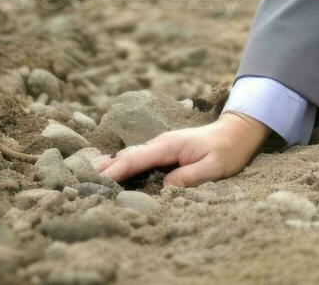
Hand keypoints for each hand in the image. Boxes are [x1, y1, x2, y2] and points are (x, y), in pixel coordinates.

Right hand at [93, 112, 269, 187]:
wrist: (238, 131)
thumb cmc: (228, 150)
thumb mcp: (213, 167)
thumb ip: (188, 177)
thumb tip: (165, 187)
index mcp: (169, 146)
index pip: (136, 159)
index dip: (115, 171)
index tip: (96, 180)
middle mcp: (161, 143)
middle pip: (127, 157)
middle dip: (105, 169)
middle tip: (80, 180)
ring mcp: (161, 146)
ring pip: (130, 157)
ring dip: (111, 167)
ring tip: (87, 178)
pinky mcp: (164, 152)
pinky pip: (138, 159)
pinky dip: (123, 165)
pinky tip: (110, 173)